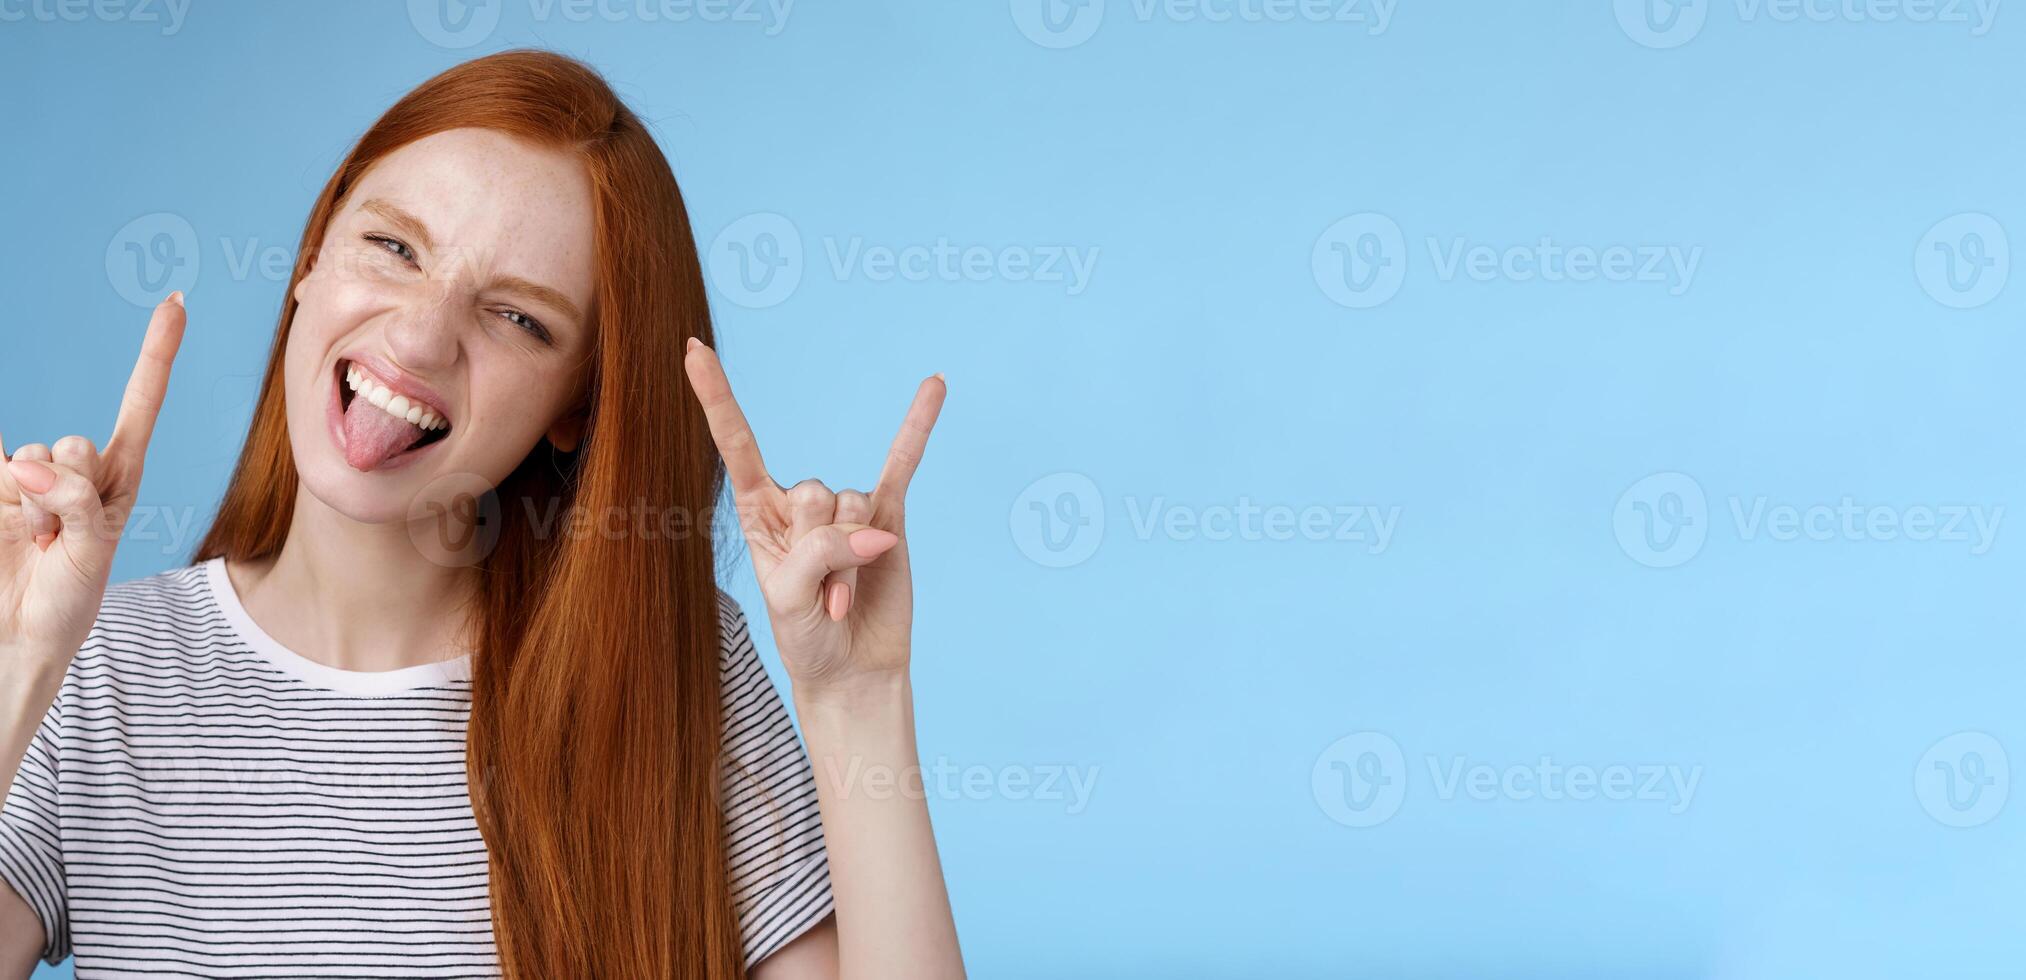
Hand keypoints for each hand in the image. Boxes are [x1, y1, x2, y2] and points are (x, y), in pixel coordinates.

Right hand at [1, 293, 186, 664]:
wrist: (18, 635)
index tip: (176, 300)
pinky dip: (10, 492)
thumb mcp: (92, 553)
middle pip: (76, 445)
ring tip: (34, 541)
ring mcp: (30, 476)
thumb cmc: (68, 599)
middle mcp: (77, 468)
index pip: (140, 403)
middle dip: (70, 490)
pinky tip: (18, 524)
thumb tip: (32, 466)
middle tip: (58, 534)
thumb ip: (73, 504)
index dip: (157, 352)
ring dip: (33, 506)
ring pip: (34, 459)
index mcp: (119, 477)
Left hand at [683, 339, 943, 695]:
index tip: (694, 350)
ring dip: (852, 565)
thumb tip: (876, 531)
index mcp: (758, 514)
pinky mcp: (889, 518)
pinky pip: (904, 462)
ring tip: (844, 598)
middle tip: (821, 595)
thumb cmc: (807, 638)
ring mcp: (847, 509)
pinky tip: (934, 386)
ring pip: (854, 509)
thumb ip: (821, 555)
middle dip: (822, 551)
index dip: (717, 399)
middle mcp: (800, 503)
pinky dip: (919, 425)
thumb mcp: (791, 601)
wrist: (851, 671)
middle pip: (815, 493)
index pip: (737, 445)